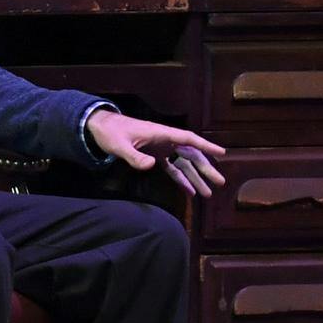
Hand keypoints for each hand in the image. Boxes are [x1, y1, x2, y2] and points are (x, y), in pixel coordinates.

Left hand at [86, 109, 227, 195]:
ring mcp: (162, 149)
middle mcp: (166, 141)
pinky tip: (190, 192)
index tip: (221, 153)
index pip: (188, 139)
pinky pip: (172, 169)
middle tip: (220, 182)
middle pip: (191, 155)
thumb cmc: (111, 133)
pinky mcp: (156, 156)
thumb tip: (152, 165)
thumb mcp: (120, 145)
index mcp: (161, 133)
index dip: (206, 146)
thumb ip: (135, 156)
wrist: (100, 128)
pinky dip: (181, 180)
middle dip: (206, 168)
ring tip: (208, 194)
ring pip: (184, 164)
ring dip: (196, 178)